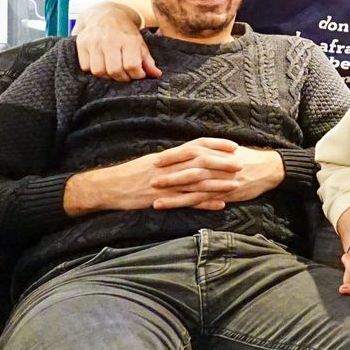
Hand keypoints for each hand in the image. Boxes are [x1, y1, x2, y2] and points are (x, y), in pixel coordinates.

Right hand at [64, 138, 246, 214]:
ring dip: (217, 184)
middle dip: (222, 163)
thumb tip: (192, 155)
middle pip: (200, 162)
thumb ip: (173, 158)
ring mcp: (166, 185)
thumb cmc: (130, 173)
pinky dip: (204, 203)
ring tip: (235, 185)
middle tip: (241, 163)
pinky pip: (187, 202)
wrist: (108, 187)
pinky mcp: (162, 200)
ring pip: (196, 182)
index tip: (234, 145)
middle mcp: (168, 168)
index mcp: (167, 156)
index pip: (196, 145)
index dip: (216, 144)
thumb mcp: (152, 161)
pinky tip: (219, 205)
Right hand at [76, 1, 159, 80]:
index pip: (132, 65)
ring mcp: (93, 41)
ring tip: (113, 71)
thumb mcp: (140, 42)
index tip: (138, 74)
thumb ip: (148, 60)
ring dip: (107, 76)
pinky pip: (86, 67)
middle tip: (125, 75)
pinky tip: (101, 64)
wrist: (105, 13)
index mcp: (128, 39)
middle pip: (114, 70)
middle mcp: (110, 39)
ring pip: (98, 71)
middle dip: (122, 78)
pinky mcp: (81, 43)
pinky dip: (93, 70)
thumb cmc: (125, 31)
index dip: (136, 75)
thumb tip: (156, 75)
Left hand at [153, 144, 283, 205]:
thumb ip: (211, 149)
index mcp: (215, 152)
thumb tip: (194, 148)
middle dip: (168, 176)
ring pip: (192, 188)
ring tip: (156, 200)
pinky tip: (179, 210)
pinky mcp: (224, 193)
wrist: (269, 169)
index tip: (156, 160)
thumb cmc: (248, 158)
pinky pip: (204, 200)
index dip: (172, 156)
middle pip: (187, 170)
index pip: (189, 152)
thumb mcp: (229, 149)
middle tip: (150, 180)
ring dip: (174, 195)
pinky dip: (189, 205)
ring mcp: (219, 181)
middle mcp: (215, 166)